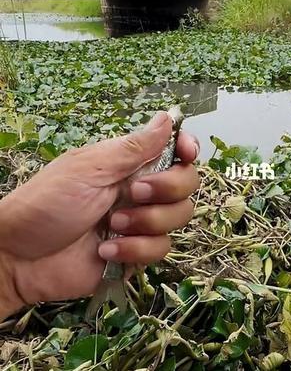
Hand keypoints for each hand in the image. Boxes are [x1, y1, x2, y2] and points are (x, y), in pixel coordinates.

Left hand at [0, 112, 199, 319]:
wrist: (19, 256)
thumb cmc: (49, 202)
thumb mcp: (90, 167)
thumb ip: (134, 147)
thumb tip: (168, 118)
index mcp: (132, 164)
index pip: (176, 151)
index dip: (188, 149)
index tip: (186, 152)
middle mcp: (143, 190)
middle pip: (187, 184)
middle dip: (167, 189)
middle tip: (133, 194)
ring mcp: (143, 222)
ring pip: (179, 218)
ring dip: (147, 222)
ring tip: (111, 226)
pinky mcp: (138, 253)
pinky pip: (160, 249)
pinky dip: (135, 250)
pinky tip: (106, 249)